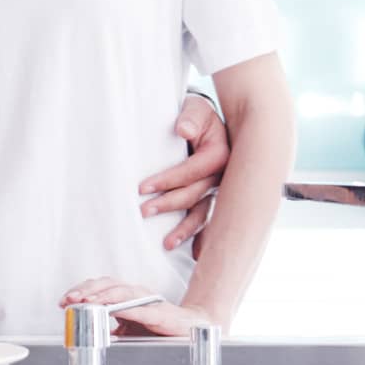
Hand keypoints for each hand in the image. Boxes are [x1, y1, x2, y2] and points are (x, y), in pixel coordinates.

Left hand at [59, 277, 212, 336]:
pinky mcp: (158, 313)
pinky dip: (125, 307)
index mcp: (124, 294)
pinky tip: (114, 310)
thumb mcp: (126, 327)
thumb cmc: (158, 326)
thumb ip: (108, 326)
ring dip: (101, 296)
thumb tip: (87, 330)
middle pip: (106, 284)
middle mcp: (134, 292)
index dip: (80, 291)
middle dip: (85, 291)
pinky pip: (140, 308)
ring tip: (86, 302)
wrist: (189, 329)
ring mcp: (147, 300)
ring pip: (120, 292)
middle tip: (70, 300)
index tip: (64, 301)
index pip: (98, 287)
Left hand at [138, 94, 228, 254]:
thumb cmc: (195, 113)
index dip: (167, 180)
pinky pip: (207, 217)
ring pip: (202, 212)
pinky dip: (202, 236)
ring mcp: (217, 188)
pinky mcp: (210, 195)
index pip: (192, 172)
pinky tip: (196, 255)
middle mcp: (222, 176)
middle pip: (194, 194)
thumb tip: (183, 130)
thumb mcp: (195, 108)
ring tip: (166, 244)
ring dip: (185, 228)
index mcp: (221, 155)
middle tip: (143, 211)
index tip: (142, 188)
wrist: (204, 118)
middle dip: (168, 204)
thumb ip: (190, 117)